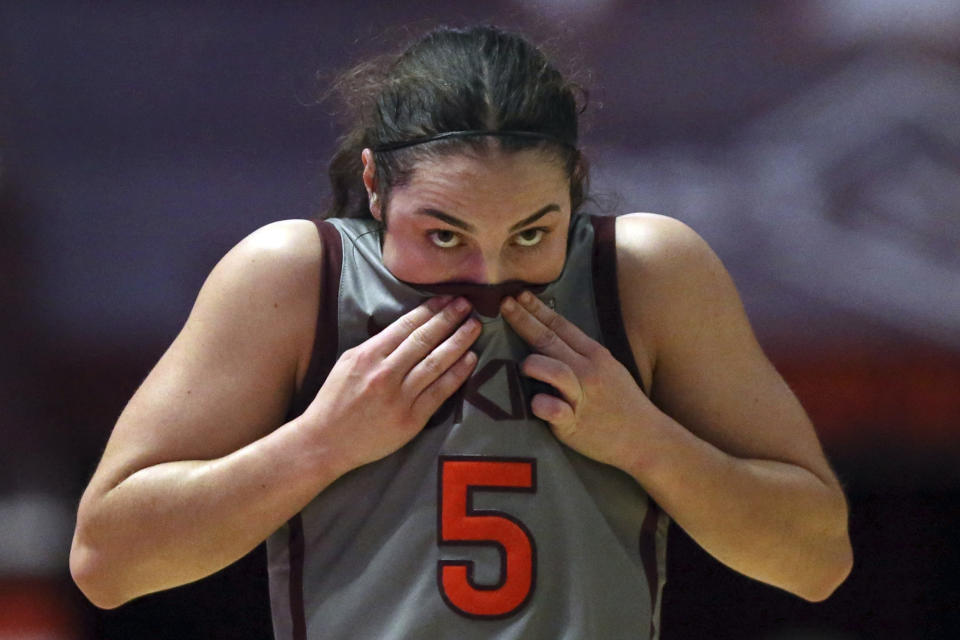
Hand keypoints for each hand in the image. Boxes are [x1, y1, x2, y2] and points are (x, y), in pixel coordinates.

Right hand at [303, 296, 479, 472]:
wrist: (325, 442)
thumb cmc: (335, 400)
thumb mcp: (348, 362)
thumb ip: (376, 346)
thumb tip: (406, 329)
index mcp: (369, 355)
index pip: (406, 325)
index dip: (431, 310)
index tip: (448, 299)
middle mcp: (386, 373)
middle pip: (425, 340)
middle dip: (449, 319)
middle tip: (468, 305)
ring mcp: (400, 397)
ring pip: (437, 363)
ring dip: (459, 341)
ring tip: (474, 327)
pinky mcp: (411, 419)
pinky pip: (440, 391)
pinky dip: (458, 373)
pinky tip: (471, 359)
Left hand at [501, 291, 650, 469]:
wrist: (644, 437)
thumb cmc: (622, 402)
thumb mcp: (609, 369)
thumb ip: (582, 353)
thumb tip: (551, 335)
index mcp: (595, 355)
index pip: (561, 326)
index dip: (538, 309)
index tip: (519, 294)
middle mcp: (587, 372)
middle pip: (550, 340)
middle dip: (524, 320)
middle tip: (504, 304)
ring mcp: (581, 397)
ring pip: (553, 370)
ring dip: (533, 364)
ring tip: (523, 366)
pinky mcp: (573, 423)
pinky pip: (553, 410)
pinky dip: (542, 405)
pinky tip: (537, 403)